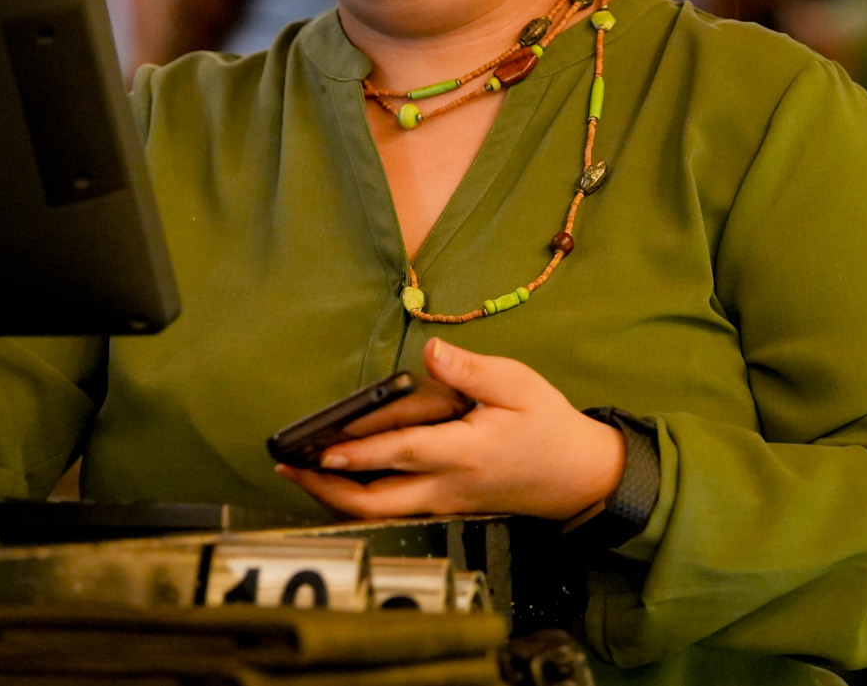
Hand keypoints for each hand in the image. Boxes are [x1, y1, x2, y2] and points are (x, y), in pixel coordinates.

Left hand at [274, 336, 626, 520]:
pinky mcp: (444, 506)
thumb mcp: (518, 385)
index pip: (403, 452)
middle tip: (289, 468)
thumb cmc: (547, 425)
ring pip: (380, 513)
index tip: (323, 451)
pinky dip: (359, 501)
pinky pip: (393, 511)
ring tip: (299, 474)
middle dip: (328, 489)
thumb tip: (432, 353)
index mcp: (465, 452)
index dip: (361, 453)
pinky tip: (336, 484)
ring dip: (336, 497)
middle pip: (377, 502)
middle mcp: (447, 485)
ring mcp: (444, 502)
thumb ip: (471, 371)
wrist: (577, 476)